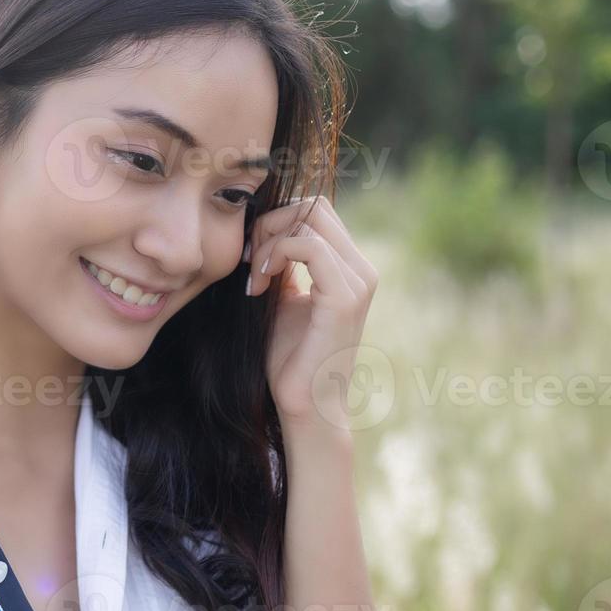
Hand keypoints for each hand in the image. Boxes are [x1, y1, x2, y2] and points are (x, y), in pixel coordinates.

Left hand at [246, 195, 378, 431]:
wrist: (305, 404)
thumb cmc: (289, 356)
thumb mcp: (282, 298)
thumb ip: (283, 265)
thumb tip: (265, 234)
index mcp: (348, 267)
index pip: (315, 211)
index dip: (277, 221)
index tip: (251, 255)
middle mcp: (360, 269)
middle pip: (314, 206)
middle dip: (271, 223)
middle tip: (250, 260)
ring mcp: (358, 282)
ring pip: (311, 219)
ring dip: (270, 239)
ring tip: (256, 276)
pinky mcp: (345, 298)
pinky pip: (310, 246)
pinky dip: (278, 253)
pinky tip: (261, 282)